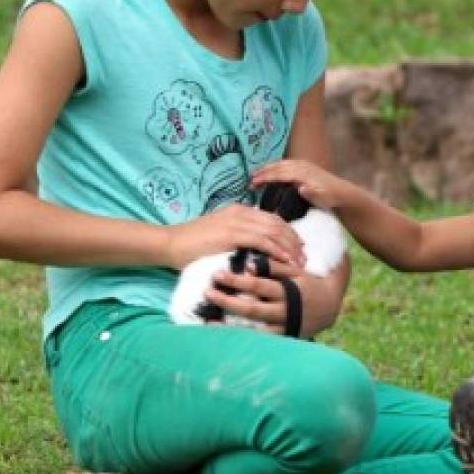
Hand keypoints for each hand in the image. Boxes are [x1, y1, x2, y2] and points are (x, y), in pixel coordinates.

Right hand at [163, 204, 306, 269]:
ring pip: (274, 231)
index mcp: (239, 211)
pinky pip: (262, 241)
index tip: (299, 248)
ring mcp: (236, 222)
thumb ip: (238, 238)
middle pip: (278, 224)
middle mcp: (241, 213)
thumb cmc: (191, 245)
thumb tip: (256, 251)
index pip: (272, 219)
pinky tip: (285, 261)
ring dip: (289, 247)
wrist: (169, 244)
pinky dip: (277, 251)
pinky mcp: (232, 234)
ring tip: (299, 262)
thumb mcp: (220, 237)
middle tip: (304, 257)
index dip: (289, 233)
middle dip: (294, 241)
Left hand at [206, 257, 346, 337]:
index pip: (258, 285)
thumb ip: (274, 267)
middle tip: (208, 293)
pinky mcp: (283, 338)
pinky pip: (261, 340)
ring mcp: (283, 327)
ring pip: (254, 329)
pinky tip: (225, 337)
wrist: (330, 306)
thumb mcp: (296, 271)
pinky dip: (243, 338)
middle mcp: (284, 311)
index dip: (237, 281)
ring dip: (231, 325)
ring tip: (209, 321)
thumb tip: (248, 265)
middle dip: (228, 301)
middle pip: (252, 309)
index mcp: (287, 291)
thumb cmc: (308, 283)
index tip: (217, 274)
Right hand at [251, 159, 350, 210]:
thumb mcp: (322, 197)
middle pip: (277, 167)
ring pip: (280, 164)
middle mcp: (301, 165)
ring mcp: (302, 164)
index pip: (279, 173)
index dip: (265, 178)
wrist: (342, 191)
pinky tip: (269, 173)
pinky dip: (274, 167)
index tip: (253, 184)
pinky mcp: (303, 166)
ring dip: (267, 169)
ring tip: (255, 176)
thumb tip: (301, 188)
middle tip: (249, 181)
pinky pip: (285, 164)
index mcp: (303, 173)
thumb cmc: (329, 197)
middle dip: (262, 172)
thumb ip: (311, 193)